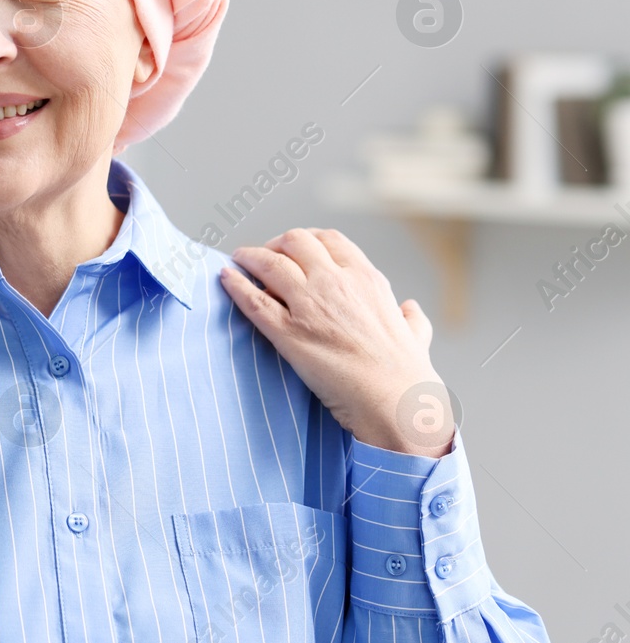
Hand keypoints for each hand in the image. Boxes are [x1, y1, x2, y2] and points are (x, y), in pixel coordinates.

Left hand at [218, 227, 453, 456]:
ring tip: (239, 259)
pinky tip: (225, 277)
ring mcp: (310, 305)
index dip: (306, 241)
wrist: (396, 402)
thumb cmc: (408, 374)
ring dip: (250, 257)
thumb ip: (410, 318)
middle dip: (276, 244)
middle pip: (296, 242)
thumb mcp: (416, 335)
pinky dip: (235, 285)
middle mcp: (336, 283)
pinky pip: (253, 300)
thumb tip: (409, 308)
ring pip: (270, 263)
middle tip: (265, 256)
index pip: (329, 240)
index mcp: (367, 279)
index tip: (294, 249)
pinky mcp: (288, 333)